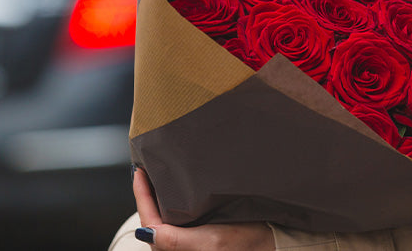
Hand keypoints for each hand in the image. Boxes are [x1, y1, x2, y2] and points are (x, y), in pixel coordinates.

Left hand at [133, 167, 274, 250]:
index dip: (141, 196)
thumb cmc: (244, 245)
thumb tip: (144, 231)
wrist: (271, 244)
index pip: (149, 222)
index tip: (139, 171)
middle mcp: (176, 249)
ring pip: (164, 220)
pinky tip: (177, 192)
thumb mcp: (210, 241)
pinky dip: (172, 204)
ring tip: (159, 177)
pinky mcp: (196, 239)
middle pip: (153, 220)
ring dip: (160, 199)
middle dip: (148, 196)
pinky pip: (176, 221)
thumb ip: (174, 239)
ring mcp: (186, 244)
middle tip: (147, 169)